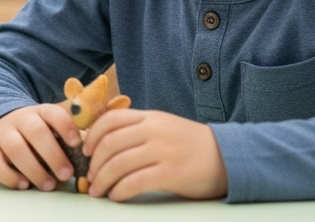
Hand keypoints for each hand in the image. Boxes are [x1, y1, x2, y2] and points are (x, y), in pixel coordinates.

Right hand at [0, 104, 81, 191]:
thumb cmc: (36, 132)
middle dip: (53, 155)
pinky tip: (24, 184)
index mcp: (40, 112)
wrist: (0, 126)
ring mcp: (1, 133)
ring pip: (15, 147)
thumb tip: (97, 133)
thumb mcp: (52, 123)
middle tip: (67, 174)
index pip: (53, 113)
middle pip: (35, 132)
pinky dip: (9, 176)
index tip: (77, 143)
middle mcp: (19, 119)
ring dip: (34, 169)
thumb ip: (71, 126)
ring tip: (48, 185)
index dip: (66, 127)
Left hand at [83, 109, 227, 200]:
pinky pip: (136, 182)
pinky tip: (117, 196)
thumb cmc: (191, 145)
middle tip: (90, 178)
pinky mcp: (172, 173)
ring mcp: (163, 151)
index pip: (109, 120)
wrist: (229, 157)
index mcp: (150, 118)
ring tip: (98, 191)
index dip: (92, 136)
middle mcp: (154, 131)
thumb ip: (137, 130)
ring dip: (103, 180)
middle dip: (94, 163)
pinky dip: (120, 190)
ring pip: (119, 164)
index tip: (85, 151)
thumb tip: (103, 143)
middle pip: (110, 144)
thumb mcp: (164, 127)